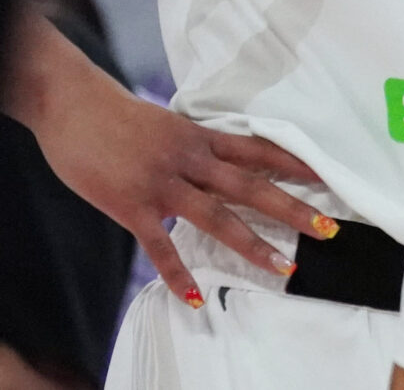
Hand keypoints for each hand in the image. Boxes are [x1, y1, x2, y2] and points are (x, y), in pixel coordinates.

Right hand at [22, 60, 326, 300]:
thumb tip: (217, 160)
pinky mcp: (133, 207)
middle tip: (327, 229)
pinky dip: (177, 273)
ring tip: (283, 267)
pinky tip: (195, 297)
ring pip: (217, 218)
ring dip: (253, 245)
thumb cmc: (119, 115)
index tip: (328, 178)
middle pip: (251, 186)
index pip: (260, 150)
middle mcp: (191, 160)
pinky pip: (160, 246)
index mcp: (202, 136)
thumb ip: (194, 145)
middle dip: (292, 209)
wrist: (74, 106)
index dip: (296, 164)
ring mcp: (163, 185)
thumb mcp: (170, 124)